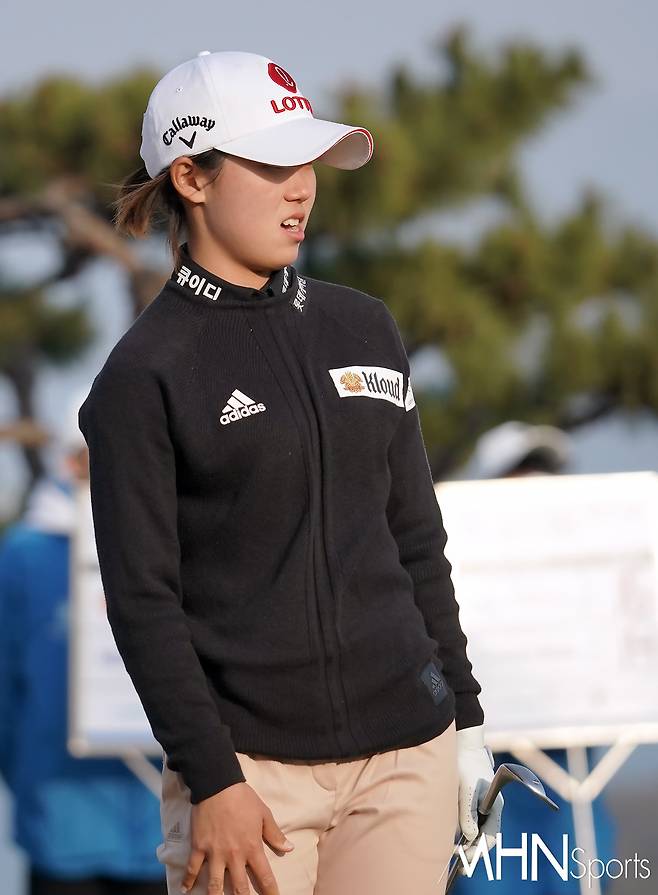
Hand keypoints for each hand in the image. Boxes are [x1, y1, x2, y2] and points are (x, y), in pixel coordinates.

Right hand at [180, 781, 293, 893]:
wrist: (218, 785)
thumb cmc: (243, 799)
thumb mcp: (264, 814)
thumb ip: (275, 834)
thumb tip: (289, 849)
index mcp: (252, 847)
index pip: (264, 876)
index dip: (270, 892)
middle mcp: (234, 855)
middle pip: (240, 887)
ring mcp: (215, 853)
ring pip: (215, 885)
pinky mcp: (199, 847)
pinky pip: (193, 868)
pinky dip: (187, 880)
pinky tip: (184, 890)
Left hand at [455, 724, 502, 860]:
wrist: (463, 743)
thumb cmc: (466, 764)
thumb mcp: (466, 789)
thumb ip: (468, 813)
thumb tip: (470, 836)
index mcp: (495, 806)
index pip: (491, 837)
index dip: (479, 851)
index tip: (465, 860)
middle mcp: (491, 807)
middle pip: (484, 836)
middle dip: (473, 851)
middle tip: (458, 863)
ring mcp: (481, 804)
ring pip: (476, 830)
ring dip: (467, 842)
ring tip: (454, 853)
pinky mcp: (471, 800)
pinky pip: (470, 821)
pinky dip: (463, 831)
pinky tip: (454, 837)